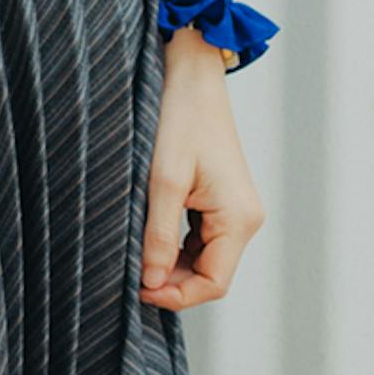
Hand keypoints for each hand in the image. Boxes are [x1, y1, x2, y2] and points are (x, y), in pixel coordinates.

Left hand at [139, 27, 263, 309]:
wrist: (193, 79)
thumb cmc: (181, 121)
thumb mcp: (162, 182)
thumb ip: (157, 236)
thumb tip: (150, 282)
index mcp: (238, 219)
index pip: (214, 283)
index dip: (176, 296)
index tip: (138, 290)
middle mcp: (244, 220)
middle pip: (210, 275)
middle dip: (171, 282)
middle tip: (129, 275)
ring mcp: (235, 212)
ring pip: (203, 259)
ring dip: (170, 265)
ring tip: (134, 256)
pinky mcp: (222, 203)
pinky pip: (200, 239)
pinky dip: (174, 247)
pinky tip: (147, 239)